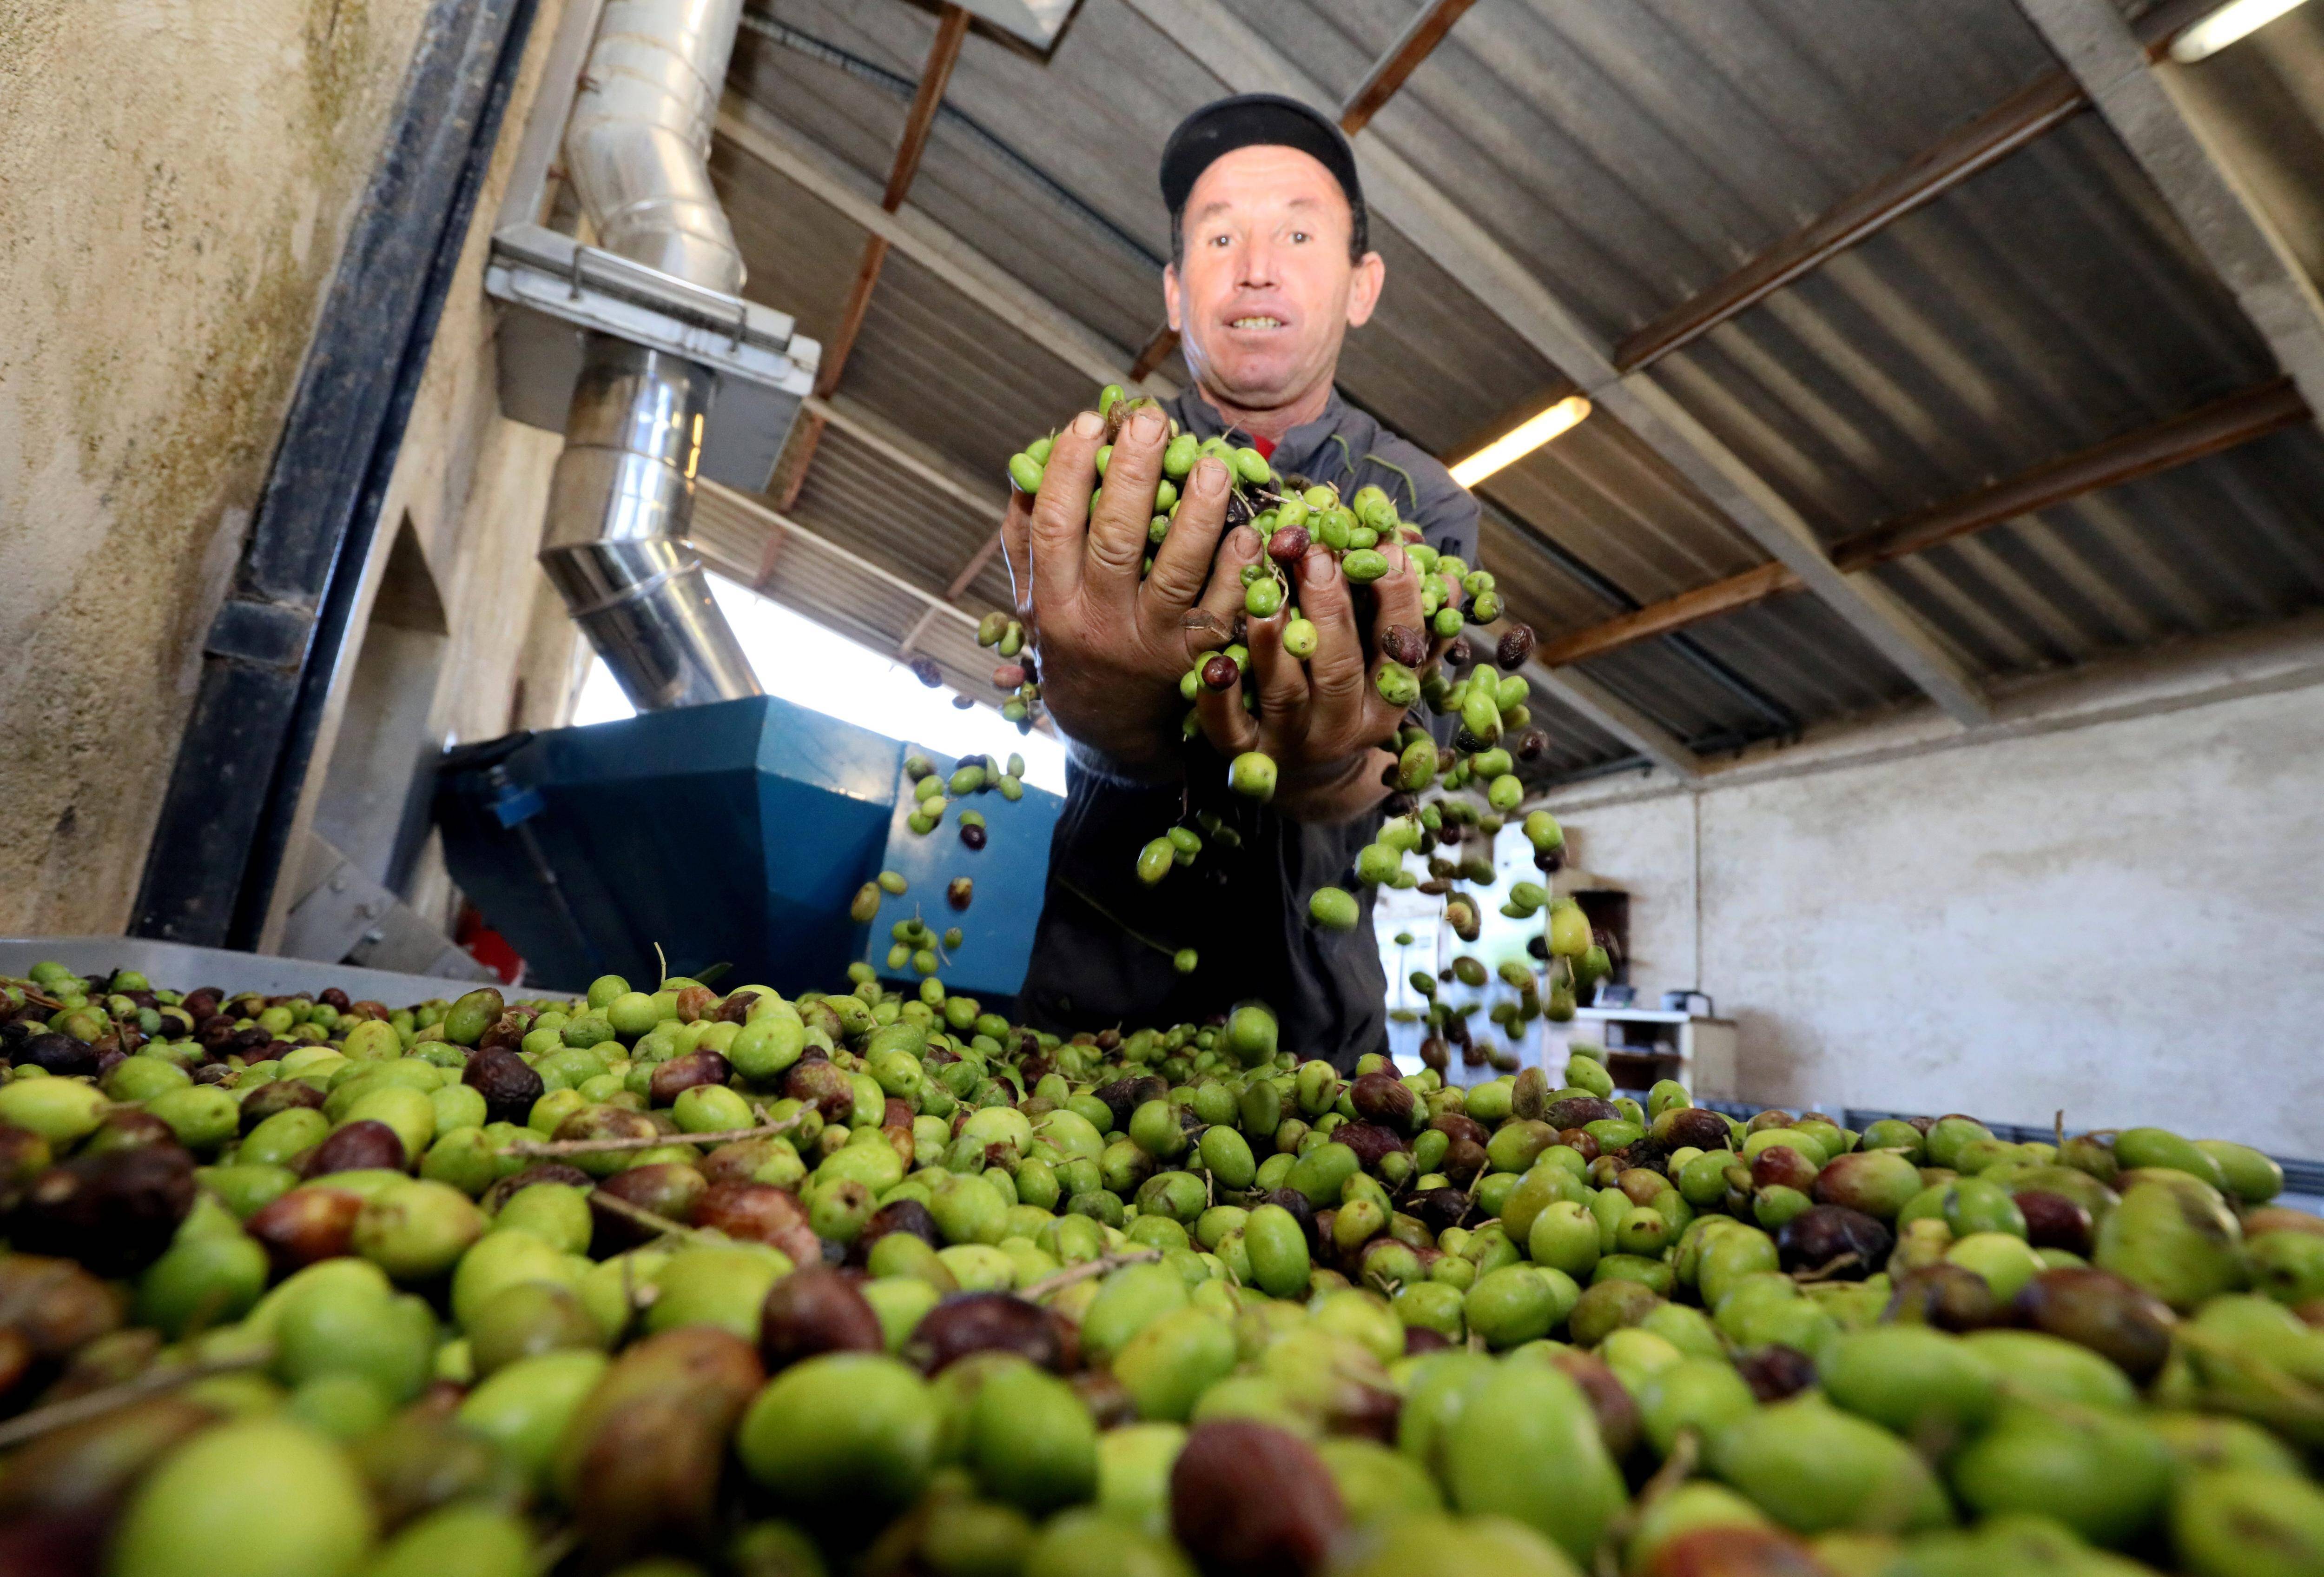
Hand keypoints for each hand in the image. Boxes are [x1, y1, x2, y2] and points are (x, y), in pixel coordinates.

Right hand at [998, 404, 1248, 775]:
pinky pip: (1221, 611)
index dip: (1068, 471)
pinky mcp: (1195, 660)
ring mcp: (1151, 643)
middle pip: (1114, 542)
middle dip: (1132, 476)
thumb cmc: (1072, 642)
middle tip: (1150, 421)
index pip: (1054, 527)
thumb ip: (1027, 539)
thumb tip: (1027, 464)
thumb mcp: (1035, 600)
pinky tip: (1248, 533)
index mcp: (1053, 601)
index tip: (1088, 421)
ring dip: (1196, 516)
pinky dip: (1237, 573)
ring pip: (1175, 574)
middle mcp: (1099, 622)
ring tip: (1212, 466)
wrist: (1108, 732)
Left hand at [1193, 537, 1431, 823]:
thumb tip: (1449, 579)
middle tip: (1316, 555)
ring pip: (1285, 692)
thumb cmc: (1350, 697)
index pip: (1399, 649)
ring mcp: (1290, 742)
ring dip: (1275, 643)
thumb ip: (1411, 626)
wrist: (1305, 779)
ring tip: (1264, 594)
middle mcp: (1341, 728)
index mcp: (1385, 703)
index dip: (1397, 599)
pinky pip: (1227, 725)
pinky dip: (1219, 696)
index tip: (1388, 548)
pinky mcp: (1242, 752)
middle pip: (1340, 669)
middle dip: (1331, 609)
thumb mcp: (1385, 667)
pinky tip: (1215, 662)